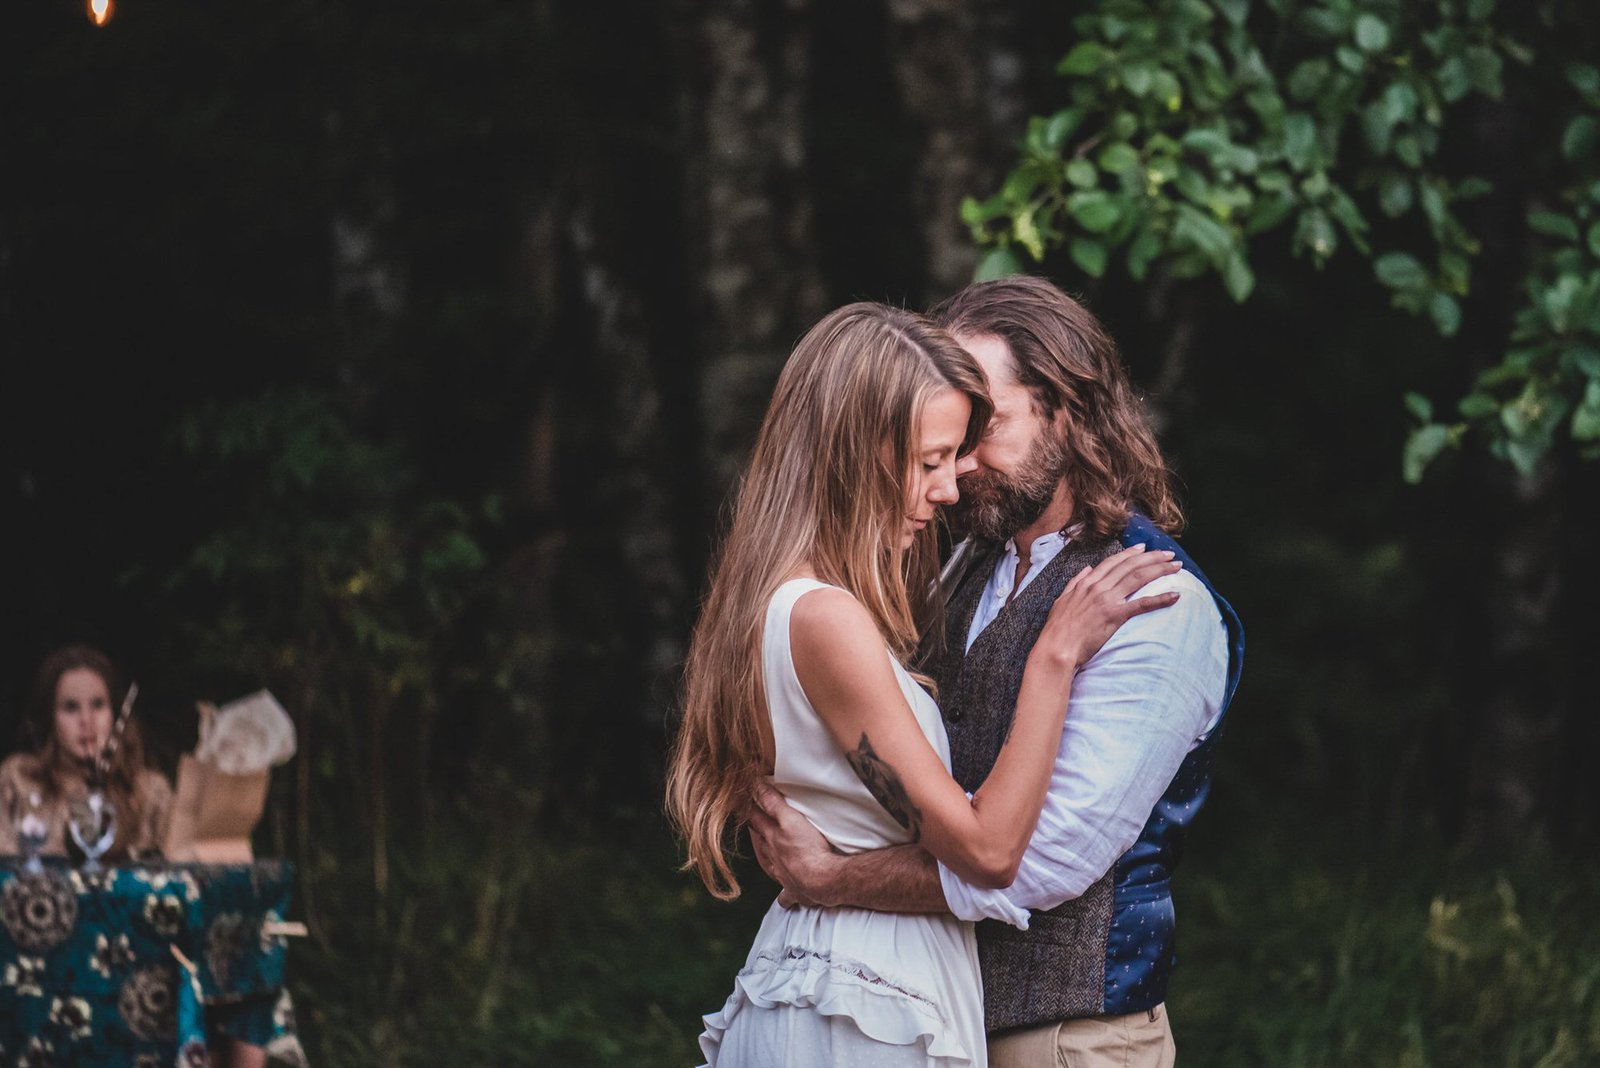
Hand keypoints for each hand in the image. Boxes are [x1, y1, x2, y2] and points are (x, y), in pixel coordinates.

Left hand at [747, 781, 839, 908]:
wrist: (823, 880)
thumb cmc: (808, 849)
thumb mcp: (790, 818)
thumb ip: (773, 802)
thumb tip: (755, 785)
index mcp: (772, 839)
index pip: (756, 820)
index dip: (750, 809)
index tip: (743, 801)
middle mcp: (773, 858)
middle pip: (761, 843)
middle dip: (756, 832)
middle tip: (754, 822)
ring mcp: (783, 876)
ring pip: (770, 867)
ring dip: (766, 859)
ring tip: (765, 853)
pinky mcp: (796, 892)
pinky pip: (787, 895)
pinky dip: (784, 896)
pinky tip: (784, 899)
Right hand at [1033, 544, 1182, 672]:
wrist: (1056, 647)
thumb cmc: (1057, 628)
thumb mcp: (1061, 600)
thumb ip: (1074, 583)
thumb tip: (1086, 569)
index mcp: (1086, 582)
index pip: (1113, 562)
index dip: (1130, 554)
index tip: (1144, 548)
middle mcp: (1098, 586)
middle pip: (1130, 566)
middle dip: (1152, 557)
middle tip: (1168, 554)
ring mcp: (1107, 599)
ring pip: (1138, 578)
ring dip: (1160, 570)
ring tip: (1176, 567)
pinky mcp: (1115, 615)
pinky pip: (1142, 604)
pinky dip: (1160, 599)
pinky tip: (1175, 596)